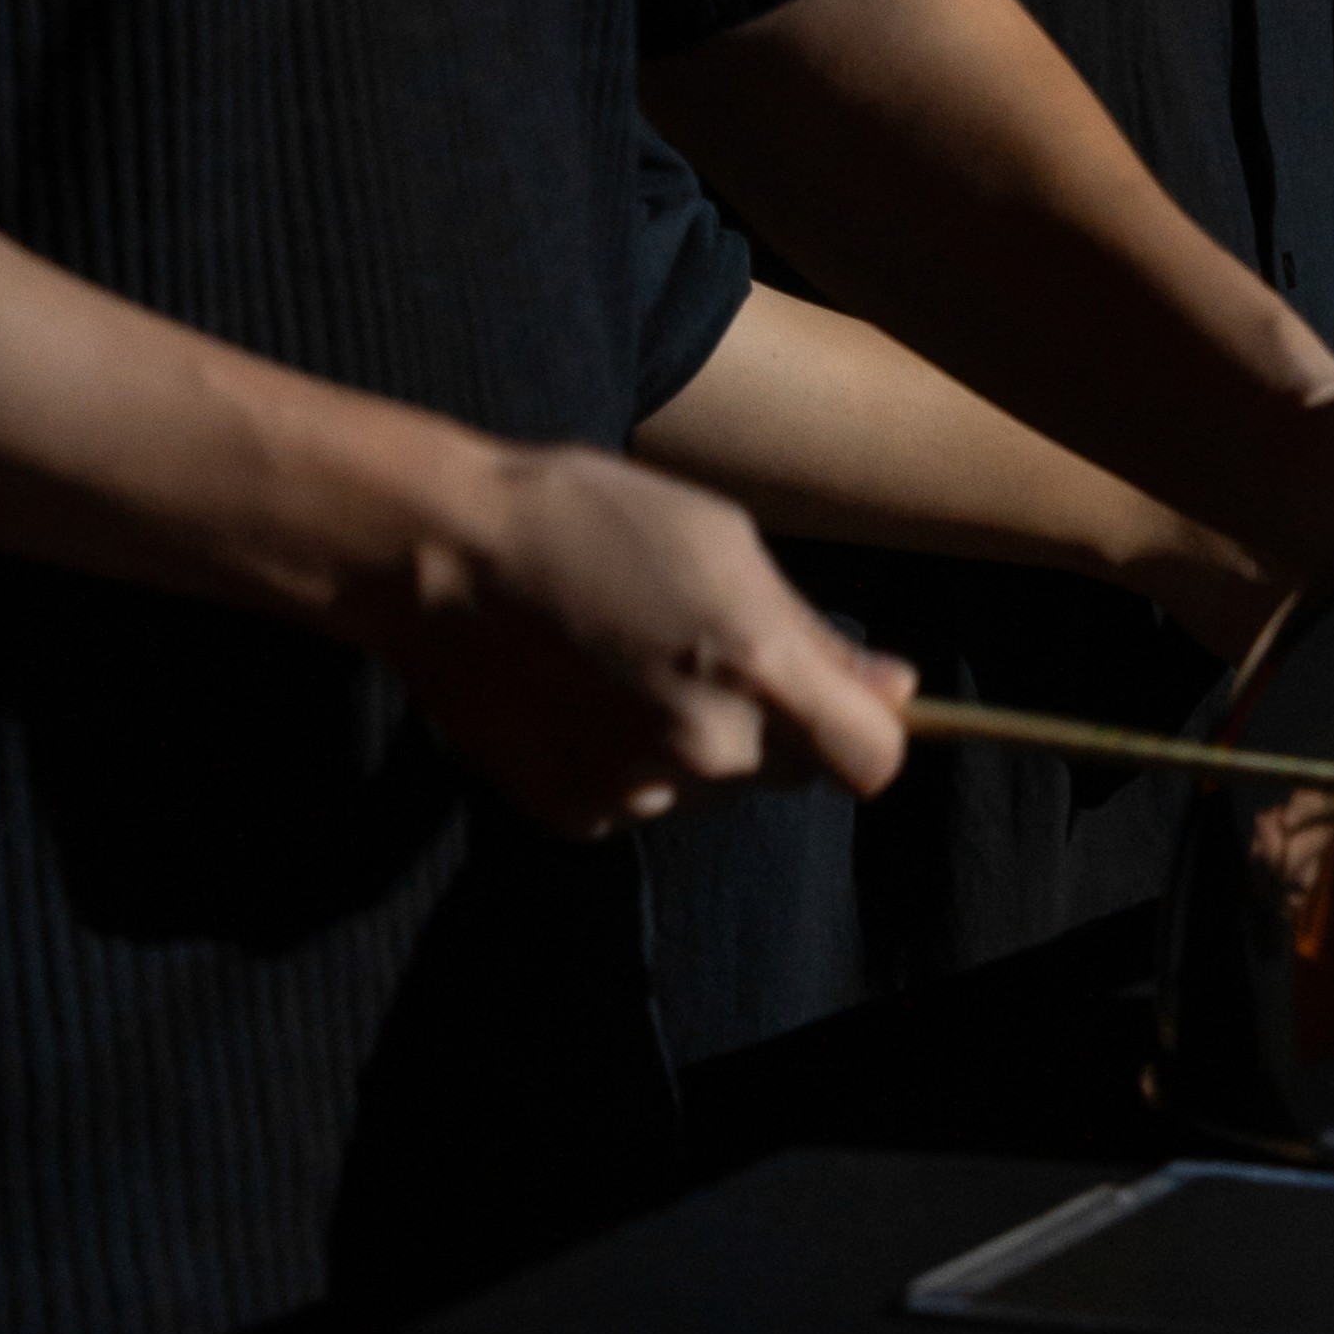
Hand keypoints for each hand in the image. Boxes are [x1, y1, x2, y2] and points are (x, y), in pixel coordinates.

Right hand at [374, 441, 918, 842]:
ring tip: (627, 662)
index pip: (872, 761)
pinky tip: (582, 696)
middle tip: (701, 650)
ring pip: (711, 788)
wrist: (438, 556)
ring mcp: (636, 794)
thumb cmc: (588, 517)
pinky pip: (639, 801)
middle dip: (772, 724)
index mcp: (757, 672)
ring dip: (696, 744)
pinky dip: (627, 762)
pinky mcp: (575, 816)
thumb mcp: (723, 541)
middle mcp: (706, 751)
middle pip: (791, 772)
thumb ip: (814, 633)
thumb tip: (896, 688)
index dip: (866, 729)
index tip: (840, 698)